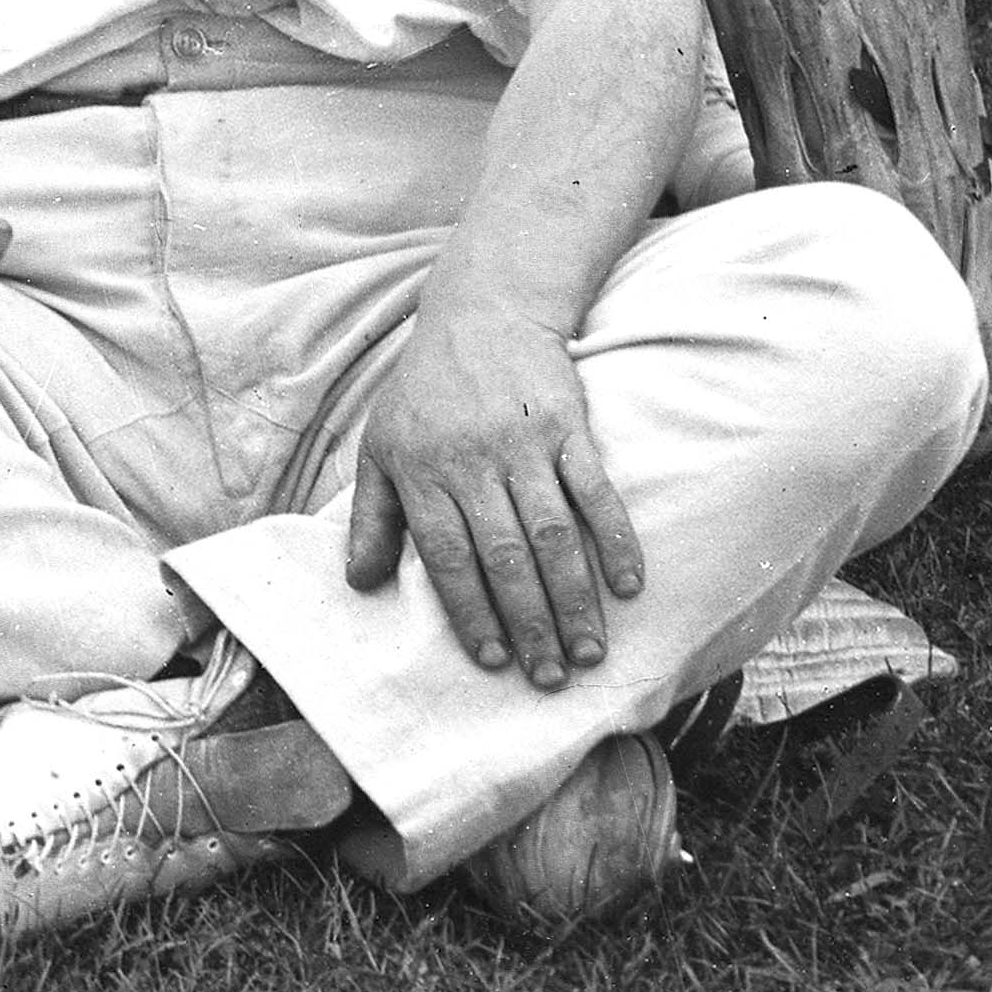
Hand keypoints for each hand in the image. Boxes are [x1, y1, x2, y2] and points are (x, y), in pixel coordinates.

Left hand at [329, 286, 647, 685]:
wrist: (482, 314)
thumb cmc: (426, 393)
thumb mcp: (381, 447)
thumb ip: (372, 518)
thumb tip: (361, 584)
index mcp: (421, 472)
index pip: (447, 556)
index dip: (471, 612)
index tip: (494, 660)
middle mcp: (472, 462)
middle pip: (504, 555)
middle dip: (529, 622)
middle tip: (550, 676)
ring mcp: (524, 444)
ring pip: (552, 533)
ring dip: (574, 597)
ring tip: (588, 651)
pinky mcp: (569, 427)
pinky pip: (595, 490)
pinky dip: (615, 537)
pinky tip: (630, 584)